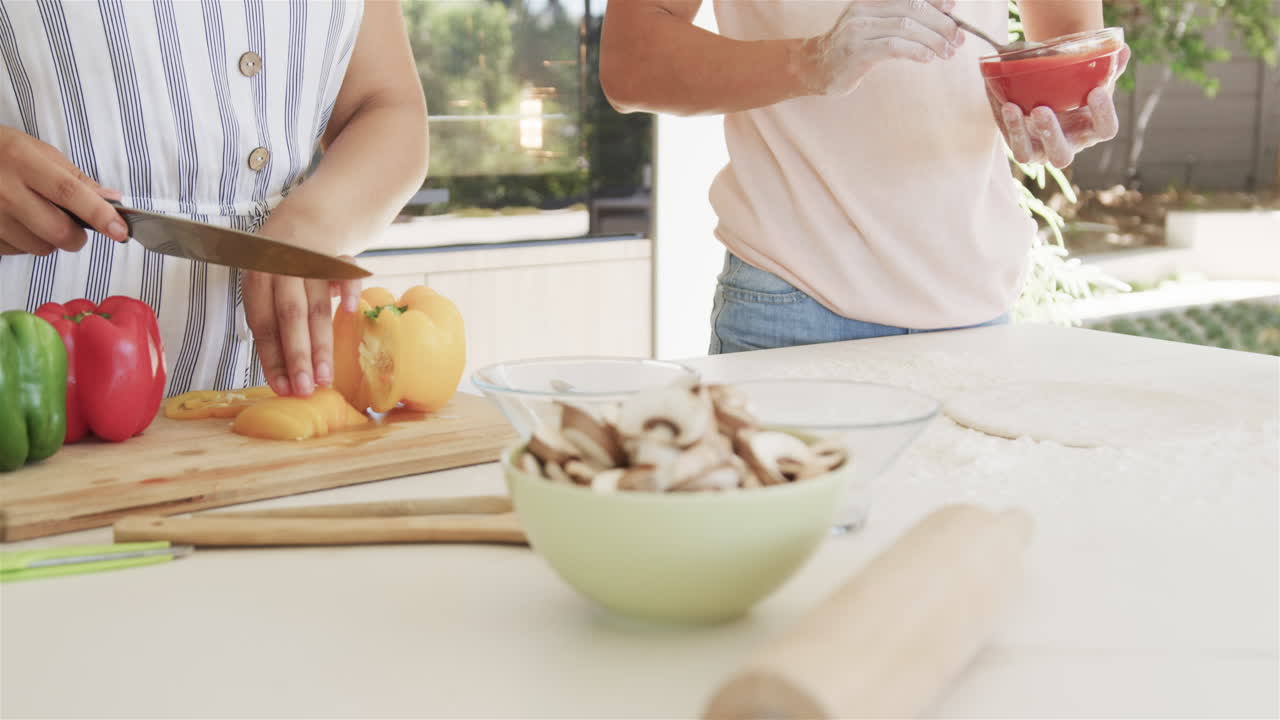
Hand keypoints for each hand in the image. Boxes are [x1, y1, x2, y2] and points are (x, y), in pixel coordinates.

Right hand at [0, 126, 127, 254]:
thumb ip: (75, 177)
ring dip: (50, 240)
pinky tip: (18, 223)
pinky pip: (18, 251)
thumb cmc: (2, 153)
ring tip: (37, 217)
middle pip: (58, 231)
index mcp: (23, 162)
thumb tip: (111, 199)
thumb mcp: (36, 151)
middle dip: (77, 236)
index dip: (99, 214)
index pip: (69, 193)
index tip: (120, 230)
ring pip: (40, 247)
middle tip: (76, 227)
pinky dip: (27, 242)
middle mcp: (4, 190)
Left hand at [243, 259, 360, 396]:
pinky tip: (351, 311)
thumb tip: (284, 379)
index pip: (264, 324)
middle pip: (291, 316)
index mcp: (258, 278)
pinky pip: (347, 273)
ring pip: (318, 306)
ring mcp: (313, 261)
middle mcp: (283, 268)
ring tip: (326, 377)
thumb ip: (274, 325)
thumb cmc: (281, 269)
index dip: (273, 358)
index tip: (282, 388)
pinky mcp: (339, 257)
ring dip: (322, 344)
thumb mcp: (266, 289)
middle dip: (298, 356)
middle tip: (305, 389)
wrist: (304, 224)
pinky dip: (350, 290)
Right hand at [800, 0, 963, 96]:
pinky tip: (927, 58)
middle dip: (941, 23)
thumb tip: (942, 17)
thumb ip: (899, 19)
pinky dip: (916, 51)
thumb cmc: (851, 48)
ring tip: (947, 52)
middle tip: (958, 39)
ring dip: (933, 40)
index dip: (936, 1)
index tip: (954, 12)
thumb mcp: (873, 26)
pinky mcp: (857, 51)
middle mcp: (864, 8)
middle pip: (913, 7)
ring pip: (907, 27)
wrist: (814, 67)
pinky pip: (893, 47)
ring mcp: (858, 29)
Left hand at [996, 45, 1129, 168]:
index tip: (1096, 91)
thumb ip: (1106, 67)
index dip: (1103, 114)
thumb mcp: (1089, 79)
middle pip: (1062, 156)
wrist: (1050, 94)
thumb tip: (1122, 49)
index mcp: (1091, 129)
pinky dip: (1008, 124)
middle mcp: (1067, 146)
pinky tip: (1005, 104)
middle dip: (1050, 134)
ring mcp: (1040, 151)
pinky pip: (1012, 144)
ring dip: (1020, 133)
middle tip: (1041, 110)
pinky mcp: (1020, 147)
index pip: (1105, 130)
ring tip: (1012, 107)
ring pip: (1028, 155)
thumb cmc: (1075, 90)